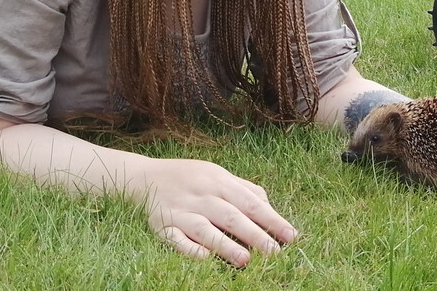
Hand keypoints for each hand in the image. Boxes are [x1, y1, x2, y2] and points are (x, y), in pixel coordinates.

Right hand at [129, 157, 297, 266]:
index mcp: (219, 181)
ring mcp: (181, 210)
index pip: (251, 202)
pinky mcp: (161, 224)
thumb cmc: (189, 178)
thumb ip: (243, 189)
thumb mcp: (217, 174)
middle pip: (231, 215)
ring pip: (205, 228)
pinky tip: (203, 258)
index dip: (272, 219)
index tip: (291, 236)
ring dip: (225, 245)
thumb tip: (270, 208)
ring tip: (245, 261)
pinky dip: (188, 248)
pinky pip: (175, 238)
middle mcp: (201, 195)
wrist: (145, 176)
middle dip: (255, 235)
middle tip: (275, 253)